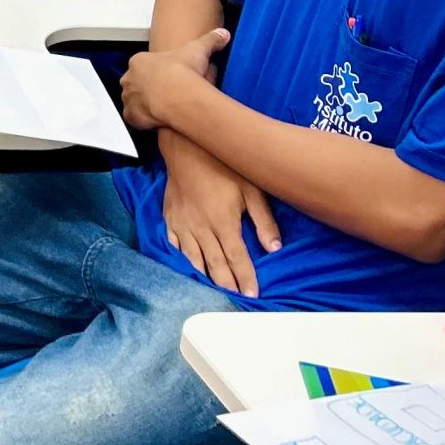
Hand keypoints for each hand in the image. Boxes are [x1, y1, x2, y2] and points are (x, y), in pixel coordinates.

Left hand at [120, 28, 227, 130]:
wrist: (180, 97)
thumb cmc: (184, 73)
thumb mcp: (199, 49)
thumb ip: (210, 40)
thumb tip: (223, 34)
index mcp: (139, 61)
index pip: (144, 65)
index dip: (157, 71)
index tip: (170, 76)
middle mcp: (129, 79)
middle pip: (136, 83)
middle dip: (149, 88)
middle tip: (167, 93)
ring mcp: (128, 98)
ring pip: (134, 101)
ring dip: (145, 104)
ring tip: (164, 108)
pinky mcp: (132, 116)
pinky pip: (134, 118)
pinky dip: (143, 120)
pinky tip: (157, 120)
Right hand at [158, 132, 281, 297]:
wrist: (185, 145)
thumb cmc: (222, 163)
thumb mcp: (251, 187)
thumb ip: (263, 219)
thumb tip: (274, 248)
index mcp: (223, 221)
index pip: (237, 257)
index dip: (246, 278)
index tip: (253, 294)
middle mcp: (201, 228)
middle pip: (216, 264)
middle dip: (227, 283)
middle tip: (235, 298)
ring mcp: (182, 224)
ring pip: (194, 258)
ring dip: (205, 276)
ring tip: (214, 290)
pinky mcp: (170, 218)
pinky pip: (174, 245)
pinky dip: (181, 259)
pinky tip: (188, 268)